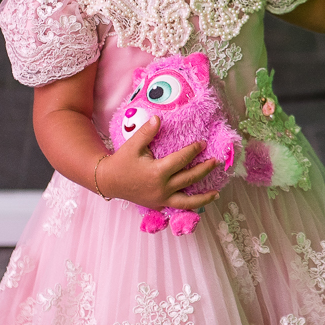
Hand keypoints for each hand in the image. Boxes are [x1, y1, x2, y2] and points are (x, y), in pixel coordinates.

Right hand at [96, 116, 220, 209]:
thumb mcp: (133, 145)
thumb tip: (158, 118)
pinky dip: (190, 205)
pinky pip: (178, 206)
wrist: (108, 181)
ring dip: (204, 197)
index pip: (182, 160)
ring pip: (188, 201)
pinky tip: (200, 202)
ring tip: (216, 193)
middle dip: (205, 169)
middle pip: (190, 178)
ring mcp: (161, 199)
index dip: (194, 151)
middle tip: (216, 161)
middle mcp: (162, 188)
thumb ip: (147, 132)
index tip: (203, 144)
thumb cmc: (121, 162)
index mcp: (157, 172)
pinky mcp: (158, 205)